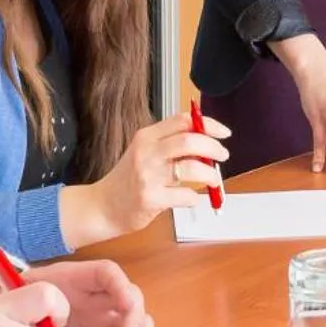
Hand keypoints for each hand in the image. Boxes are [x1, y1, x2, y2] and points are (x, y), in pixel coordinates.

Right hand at [59, 114, 226, 246]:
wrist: (102, 207)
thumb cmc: (127, 181)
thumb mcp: (145, 154)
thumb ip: (171, 146)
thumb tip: (207, 145)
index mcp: (147, 137)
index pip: (183, 120)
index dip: (208, 125)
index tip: (223, 133)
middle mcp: (147, 152)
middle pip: (189, 140)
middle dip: (213, 147)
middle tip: (222, 155)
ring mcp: (148, 176)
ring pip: (191, 168)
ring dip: (210, 174)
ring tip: (213, 180)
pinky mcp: (151, 199)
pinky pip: (185, 195)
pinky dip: (195, 197)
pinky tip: (190, 198)